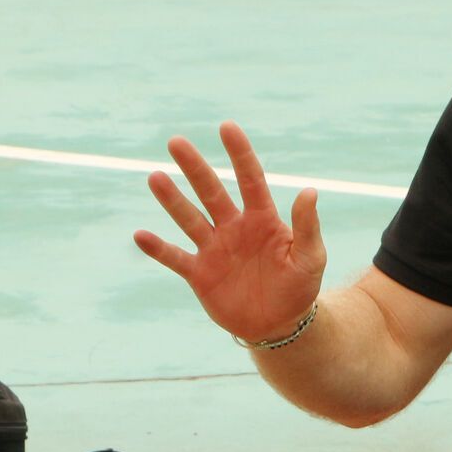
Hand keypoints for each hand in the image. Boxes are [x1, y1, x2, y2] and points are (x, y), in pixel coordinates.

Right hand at [134, 121, 326, 343]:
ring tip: (155, 177)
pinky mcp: (199, 273)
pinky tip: (140, 235)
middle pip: (211, 192)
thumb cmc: (299, 287)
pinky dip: (157, 249)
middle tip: (176, 142)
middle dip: (195, 168)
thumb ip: (307, 226)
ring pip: (189, 219)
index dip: (239, 154)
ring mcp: (214, 249)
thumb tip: (310, 191)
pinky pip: (175, 257)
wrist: (280, 325)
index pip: (250, 179)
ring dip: (172, 200)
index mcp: (262, 219)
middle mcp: (234, 227)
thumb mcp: (311, 257)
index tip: (227, 127)